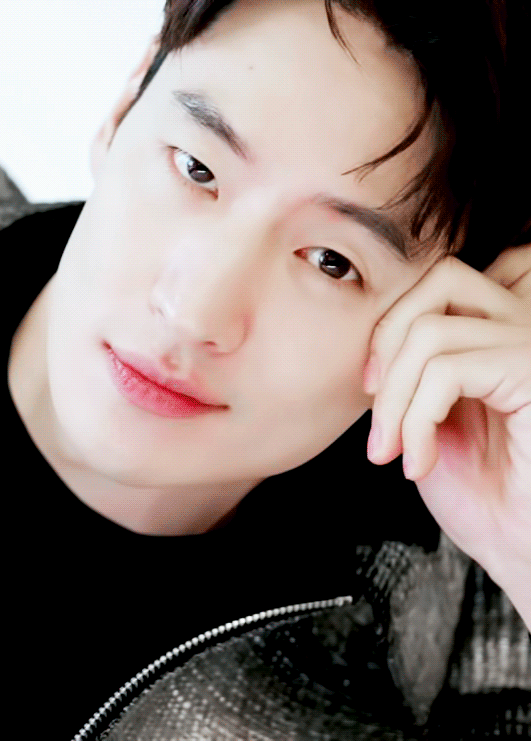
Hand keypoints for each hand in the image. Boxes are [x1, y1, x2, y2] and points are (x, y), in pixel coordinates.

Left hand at [363, 247, 530, 602]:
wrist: (518, 548)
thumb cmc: (480, 491)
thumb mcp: (427, 412)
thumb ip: (408, 365)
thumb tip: (366, 339)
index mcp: (497, 329)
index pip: (437, 277)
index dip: (390, 324)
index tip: (371, 388)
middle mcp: (523, 326)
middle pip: (437, 279)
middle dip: (386, 346)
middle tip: (375, 414)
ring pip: (431, 333)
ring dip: (394, 401)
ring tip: (392, 452)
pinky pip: (448, 371)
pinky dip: (416, 421)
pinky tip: (420, 463)